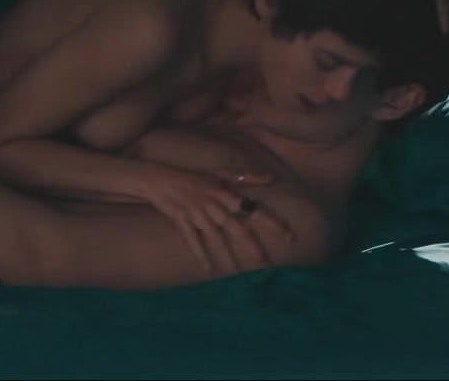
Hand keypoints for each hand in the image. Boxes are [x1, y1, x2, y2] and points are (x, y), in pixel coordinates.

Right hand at [138, 166, 292, 273]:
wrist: (159, 179)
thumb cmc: (193, 177)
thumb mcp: (220, 173)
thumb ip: (247, 177)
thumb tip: (272, 178)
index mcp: (225, 192)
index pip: (252, 209)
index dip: (271, 223)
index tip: (288, 237)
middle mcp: (213, 204)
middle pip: (236, 228)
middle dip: (251, 246)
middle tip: (265, 265)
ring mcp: (196, 213)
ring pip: (215, 237)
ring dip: (227, 255)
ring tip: (238, 273)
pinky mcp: (181, 220)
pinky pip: (192, 240)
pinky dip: (200, 254)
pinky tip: (208, 269)